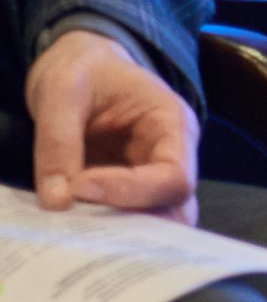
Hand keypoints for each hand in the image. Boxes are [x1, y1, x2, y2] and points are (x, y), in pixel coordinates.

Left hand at [27, 30, 196, 223]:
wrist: (79, 66)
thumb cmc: (81, 69)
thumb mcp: (61, 93)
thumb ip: (58, 142)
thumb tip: (57, 202)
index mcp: (172, 125)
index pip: (173, 176)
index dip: (129, 192)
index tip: (78, 188)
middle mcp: (171, 156)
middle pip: (175, 210)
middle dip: (133, 228)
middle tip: (81, 230)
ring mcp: (149, 177)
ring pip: (156, 224)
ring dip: (118, 235)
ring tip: (73, 234)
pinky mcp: (125, 193)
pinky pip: (125, 222)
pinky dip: (101, 233)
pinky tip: (69, 231)